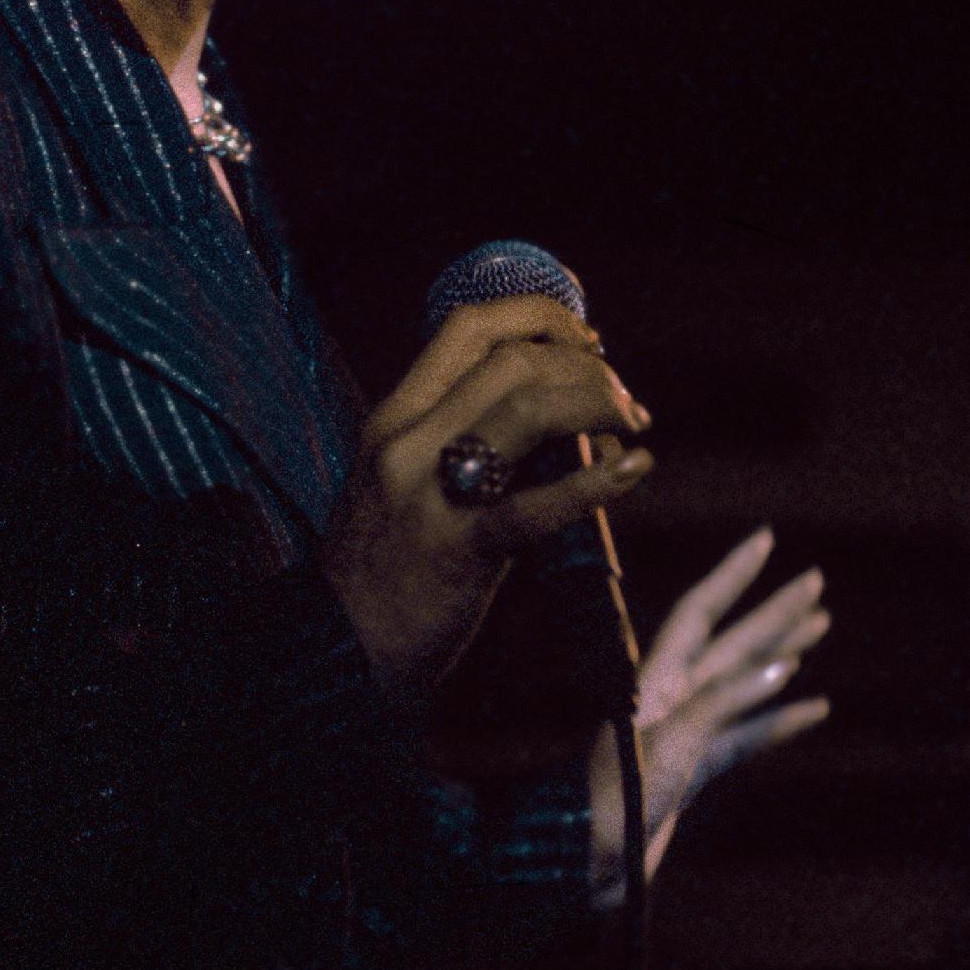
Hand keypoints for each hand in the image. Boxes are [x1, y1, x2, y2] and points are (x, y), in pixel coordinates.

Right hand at [321, 294, 656, 690]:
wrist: (336, 652)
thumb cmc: (380, 571)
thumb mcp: (398, 482)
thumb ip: (453, 438)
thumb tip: (548, 409)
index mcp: (393, 419)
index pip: (469, 327)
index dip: (541, 317)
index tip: (587, 341)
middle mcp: (407, 443)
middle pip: (511, 361)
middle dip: (585, 368)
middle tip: (624, 401)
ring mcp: (429, 496)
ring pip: (526, 410)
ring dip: (596, 404)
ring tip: (632, 424)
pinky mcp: (459, 552)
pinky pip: (536, 506)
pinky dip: (596, 481)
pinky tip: (633, 469)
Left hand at [590, 526, 831, 904]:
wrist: (585, 867)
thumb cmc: (614, 806)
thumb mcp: (667, 749)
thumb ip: (720, 705)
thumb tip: (781, 668)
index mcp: (655, 682)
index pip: (700, 612)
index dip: (732, 574)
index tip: (765, 540)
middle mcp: (670, 699)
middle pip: (731, 642)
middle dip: (773, 610)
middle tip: (816, 580)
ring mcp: (684, 734)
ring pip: (743, 684)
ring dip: (781, 654)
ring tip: (820, 626)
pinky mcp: (694, 771)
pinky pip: (747, 736)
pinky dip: (781, 721)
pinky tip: (815, 710)